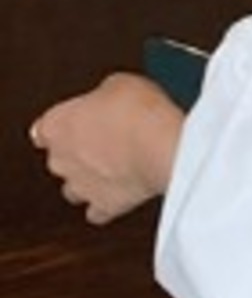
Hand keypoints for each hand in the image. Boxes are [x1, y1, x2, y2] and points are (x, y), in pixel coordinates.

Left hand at [30, 74, 183, 225]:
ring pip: (73, 189)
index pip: (44, 130)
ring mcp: (80, 185)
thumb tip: (112, 98)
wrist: (161, 146)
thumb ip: (106, 95)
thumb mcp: (120, 84)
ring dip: (89, 181)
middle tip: (107, 142)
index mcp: (55, 124)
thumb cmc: (139, 113)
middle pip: (58, 160)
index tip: (80, 123)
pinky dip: (107, 206)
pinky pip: (98, 212)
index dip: (65, 127)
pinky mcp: (105, 206)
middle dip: (79, 154)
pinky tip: (121, 195)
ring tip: (113, 171)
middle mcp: (60, 158)